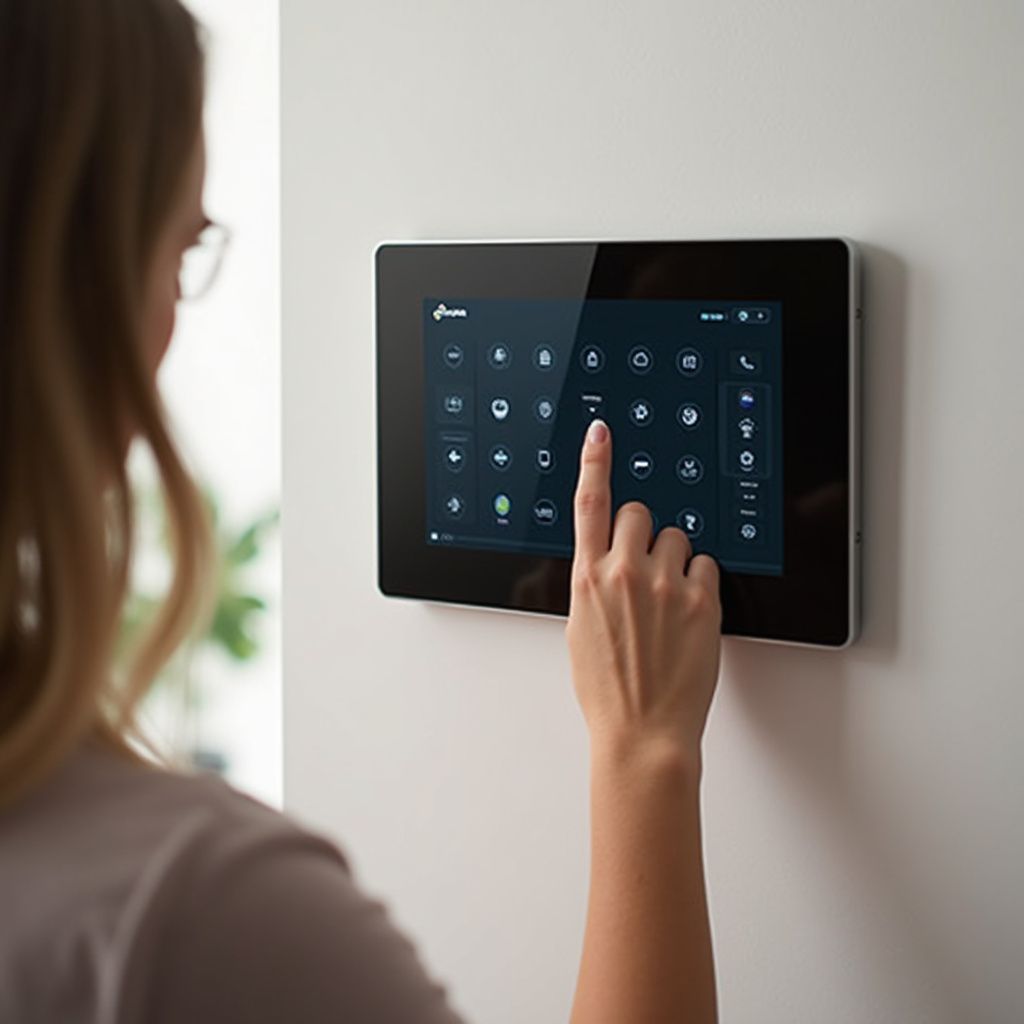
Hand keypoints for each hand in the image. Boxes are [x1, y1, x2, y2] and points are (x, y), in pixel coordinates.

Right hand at [566, 419, 722, 767]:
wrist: (643, 731)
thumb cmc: (607, 690)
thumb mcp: (581, 630)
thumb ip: (592, 586)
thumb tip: (604, 564)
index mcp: (588, 579)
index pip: (589, 504)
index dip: (593, 462)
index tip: (600, 434)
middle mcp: (625, 573)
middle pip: (640, 514)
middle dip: (643, 532)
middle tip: (645, 567)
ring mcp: (666, 585)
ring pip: (676, 539)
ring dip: (673, 560)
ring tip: (667, 601)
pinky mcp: (702, 600)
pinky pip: (706, 565)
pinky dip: (698, 582)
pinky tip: (687, 612)